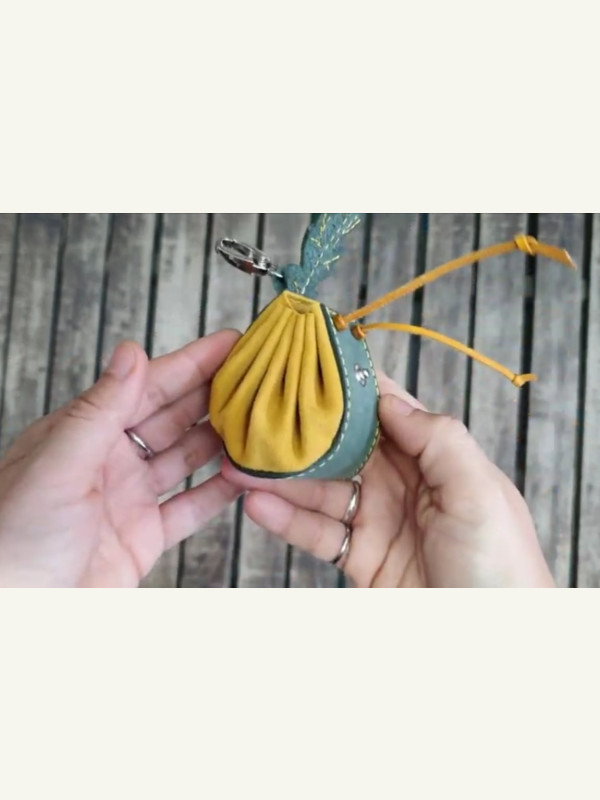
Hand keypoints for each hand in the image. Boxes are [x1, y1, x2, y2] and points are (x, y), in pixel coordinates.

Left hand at [0, 331, 241, 586]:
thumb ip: (100, 409)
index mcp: (85, 432)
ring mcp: (129, 497)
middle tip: (258, 376)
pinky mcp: (144, 536)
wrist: (15, 614)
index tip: (230, 343)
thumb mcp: (56, 465)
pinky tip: (244, 475)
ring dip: (223, 440)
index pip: (147, 386)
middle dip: (216, 394)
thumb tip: (131, 352)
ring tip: (260, 422)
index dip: (192, 363)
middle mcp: (110, 460)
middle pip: (174, 417)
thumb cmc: (13, 539)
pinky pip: (191, 508)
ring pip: (187, 458)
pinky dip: (219, 492)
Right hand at [222, 375, 553, 587]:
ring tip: (239, 462)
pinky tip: (257, 505)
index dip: (347, 386)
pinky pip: (316, 533)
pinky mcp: (360, 559)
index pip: (385, 409)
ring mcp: (378, 521)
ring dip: (280, 477)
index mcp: (435, 457)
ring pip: (320, 489)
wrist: (493, 644)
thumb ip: (437, 439)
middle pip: (341, 447)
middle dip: (299, 431)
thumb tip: (387, 399)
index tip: (305, 364)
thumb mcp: (479, 492)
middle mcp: (403, 483)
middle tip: (255, 415)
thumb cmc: (501, 566)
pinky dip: (285, 520)